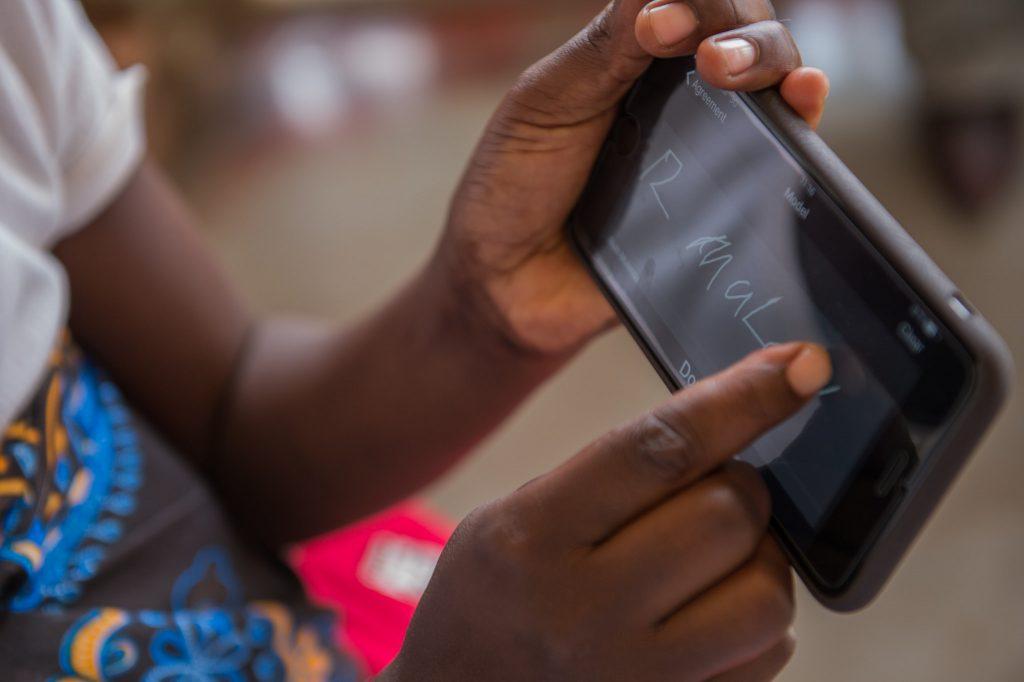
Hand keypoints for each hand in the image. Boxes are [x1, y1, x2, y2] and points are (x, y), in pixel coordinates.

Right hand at [382, 342, 831, 680]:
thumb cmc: (487, 600)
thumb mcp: (514, 514)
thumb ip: (608, 475)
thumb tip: (725, 428)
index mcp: (534, 536)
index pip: (661, 448)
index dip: (743, 398)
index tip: (800, 366)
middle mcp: (584, 611)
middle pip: (727, 515)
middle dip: (740, 486)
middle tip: (714, 489)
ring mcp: (634, 675)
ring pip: (765, 593)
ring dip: (757, 557)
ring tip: (713, 557)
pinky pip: (768, 655)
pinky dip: (756, 617)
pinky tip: (710, 609)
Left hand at [438, 0, 829, 354]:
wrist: (508, 282)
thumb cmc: (515, 186)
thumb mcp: (548, 101)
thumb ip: (605, 48)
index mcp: (634, 57)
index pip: (691, 5)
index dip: (694, 5)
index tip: (660, 26)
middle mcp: (681, 95)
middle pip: (745, 35)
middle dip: (740, 31)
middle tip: (710, 60)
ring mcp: (709, 147)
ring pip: (773, 84)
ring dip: (775, 62)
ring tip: (735, 73)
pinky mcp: (727, 201)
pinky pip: (780, 157)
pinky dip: (801, 118)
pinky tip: (801, 97)